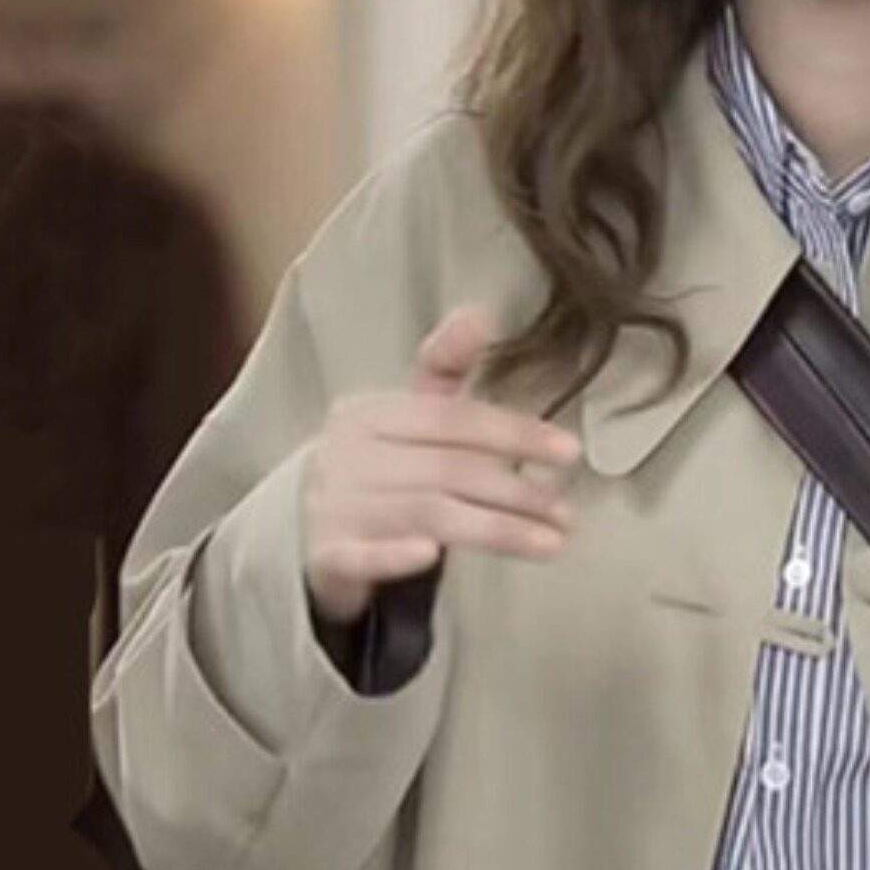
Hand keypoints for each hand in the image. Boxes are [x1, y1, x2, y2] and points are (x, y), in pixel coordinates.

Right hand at [302, 303, 581, 627]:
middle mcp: (348, 454)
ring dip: (493, 530)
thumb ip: (445, 370)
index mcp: (369, 412)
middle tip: (567, 514)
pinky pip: (360, 556)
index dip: (514, 432)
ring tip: (550, 543)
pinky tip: (432, 557)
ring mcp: (332, 506)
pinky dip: (395, 556)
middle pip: (447, 469)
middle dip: (515, 491)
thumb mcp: (406, 417)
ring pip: (423, 515)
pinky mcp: (323, 558)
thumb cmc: (373, 469)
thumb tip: (481, 312)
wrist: (300, 532)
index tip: (569, 452)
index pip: (453, 419)